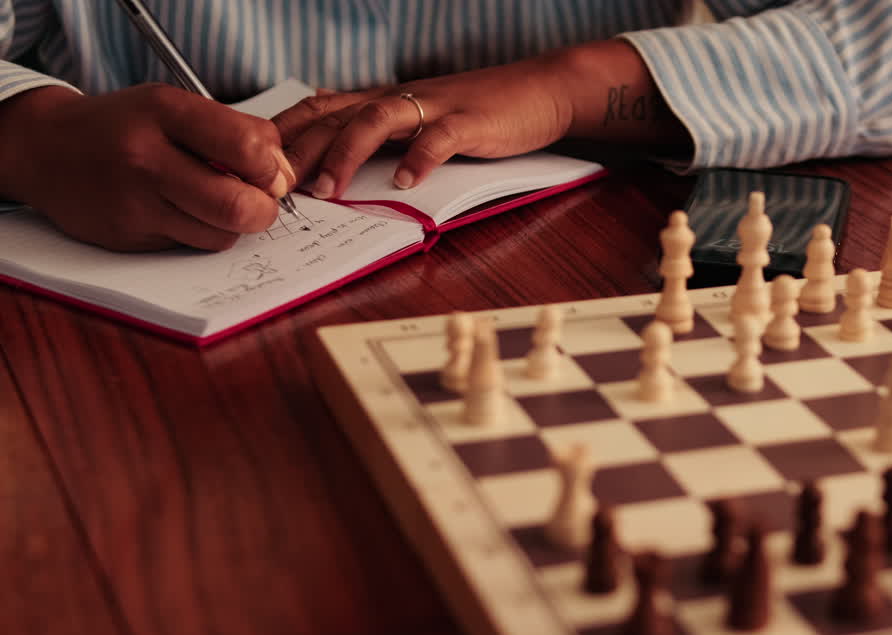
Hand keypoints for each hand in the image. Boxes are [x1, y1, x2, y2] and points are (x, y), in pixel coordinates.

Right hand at [0, 84, 292, 251]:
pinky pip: (191, 246)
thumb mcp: (174, 105)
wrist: (47, 149)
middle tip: (260, 201)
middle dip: (264, 210)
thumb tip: (283, 173)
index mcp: (165, 112)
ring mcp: (135, 203)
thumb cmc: (126, 125)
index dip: (274, 168)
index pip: (247, 147)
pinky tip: (181, 212)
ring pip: (220, 235)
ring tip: (217, 202)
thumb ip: (234, 131)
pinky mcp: (129, 239)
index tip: (273, 173)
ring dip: (233, 225)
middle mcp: (147, 158)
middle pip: (238, 206)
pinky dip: (200, 233)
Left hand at [273, 52, 575, 198]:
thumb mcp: (420, 122)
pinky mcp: (469, 120)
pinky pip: (439, 138)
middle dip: (298, 152)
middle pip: (334, 117)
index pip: (317, 110)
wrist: (541, 90)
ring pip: (374, 122)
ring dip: (346, 155)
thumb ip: (382, 138)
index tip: (251, 167)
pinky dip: (420, 159)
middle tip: (271, 188)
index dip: (281, 136)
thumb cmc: (481, 112)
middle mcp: (400, 99)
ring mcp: (434, 107)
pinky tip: (407, 183)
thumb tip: (335, 162)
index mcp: (383, 100)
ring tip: (328, 190)